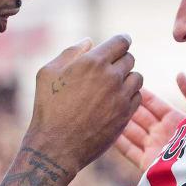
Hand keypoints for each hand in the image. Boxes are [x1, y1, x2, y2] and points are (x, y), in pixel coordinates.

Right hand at [28, 35, 143, 172]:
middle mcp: (111, 76)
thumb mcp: (48, 73)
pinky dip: (130, 95)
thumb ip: (70, 53)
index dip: (122, 40)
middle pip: (129, 58)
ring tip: (115, 84)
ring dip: (128, 77)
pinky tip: (117, 99)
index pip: (121, 41)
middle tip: (111, 67)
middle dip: (121, 60)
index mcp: (93, 62)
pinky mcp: (126, 114)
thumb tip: (89, 42)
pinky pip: (138, 97)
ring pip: (137, 77)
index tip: (122, 42)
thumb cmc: (48, 108)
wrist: (56, 145)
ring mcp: (121, 96)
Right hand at [113, 73, 185, 170]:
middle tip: (110, 92)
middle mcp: (163, 133)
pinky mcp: (148, 164)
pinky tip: (105, 129)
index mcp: (176, 120)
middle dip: (126, 105)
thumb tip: (179, 73)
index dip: (141, 93)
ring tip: (103, 108)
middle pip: (139, 116)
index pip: (154, 104)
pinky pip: (129, 150)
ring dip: (120, 121)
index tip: (126, 81)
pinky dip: (118, 141)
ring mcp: (154, 148)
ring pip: (131, 132)